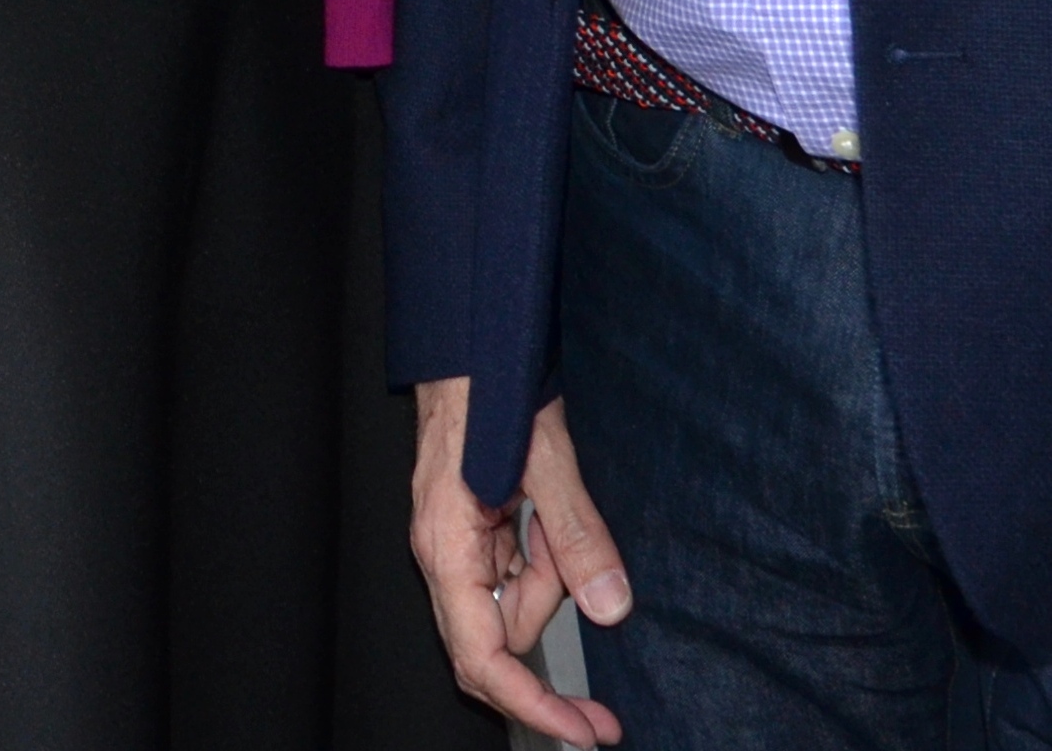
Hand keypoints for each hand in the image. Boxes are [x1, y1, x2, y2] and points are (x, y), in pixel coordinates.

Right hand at [411, 381, 625, 742]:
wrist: (468, 340)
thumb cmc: (489, 384)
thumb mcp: (549, 459)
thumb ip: (577, 536)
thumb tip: (610, 608)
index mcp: (447, 546)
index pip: (481, 656)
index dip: (530, 704)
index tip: (578, 731)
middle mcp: (442, 555)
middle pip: (495, 642)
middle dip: (549, 651)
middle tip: (604, 693)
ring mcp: (454, 545)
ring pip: (509, 607)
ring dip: (550, 584)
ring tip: (563, 517)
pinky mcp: (470, 532)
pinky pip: (511, 574)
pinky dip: (541, 562)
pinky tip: (548, 516)